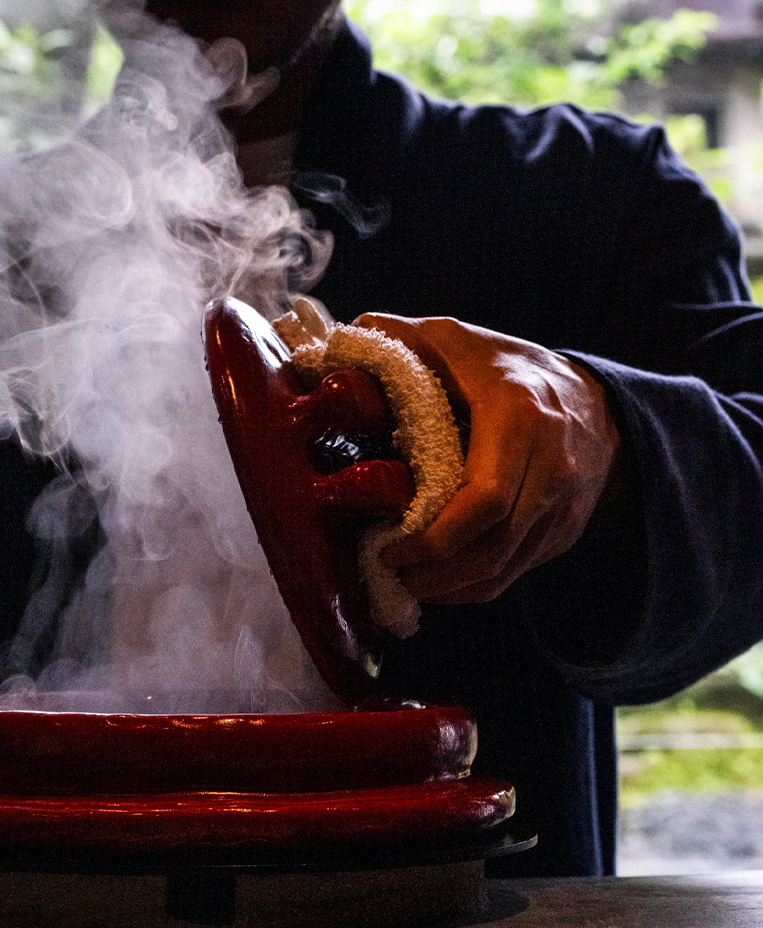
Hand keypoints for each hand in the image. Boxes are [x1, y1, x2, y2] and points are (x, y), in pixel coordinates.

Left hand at [353, 313, 622, 603]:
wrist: (594, 402)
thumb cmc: (505, 368)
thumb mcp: (453, 339)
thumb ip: (396, 339)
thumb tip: (333, 346)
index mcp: (519, 417)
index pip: (484, 496)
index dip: (434, 535)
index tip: (389, 547)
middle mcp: (552, 466)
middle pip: (493, 545)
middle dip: (436, 572)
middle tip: (387, 572)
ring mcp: (563, 505)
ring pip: (505, 568)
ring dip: (450, 588)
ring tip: (405, 585)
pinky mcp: (563, 531)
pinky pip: (517, 572)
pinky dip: (474, 587)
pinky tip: (438, 583)